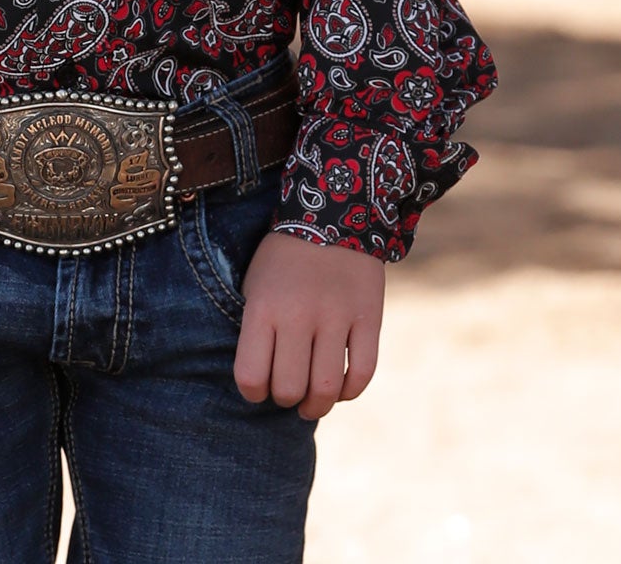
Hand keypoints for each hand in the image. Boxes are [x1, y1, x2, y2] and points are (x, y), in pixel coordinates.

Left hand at [234, 229, 384, 419]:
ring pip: (326, 389)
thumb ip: (257, 331)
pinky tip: (340, 388)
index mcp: (263, 306)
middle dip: (286, 399)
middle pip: (289, 389)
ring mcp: (336, 316)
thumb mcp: (255, 286)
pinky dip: (350, 392)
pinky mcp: (369, 318)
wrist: (332, 215)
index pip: (250, 377)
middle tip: (288, 391)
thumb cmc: (284, 260)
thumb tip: (262, 384)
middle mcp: (298, 314)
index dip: (253, 393)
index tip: (259, 388)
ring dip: (317, 405)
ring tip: (312, 402)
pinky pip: (363, 374)